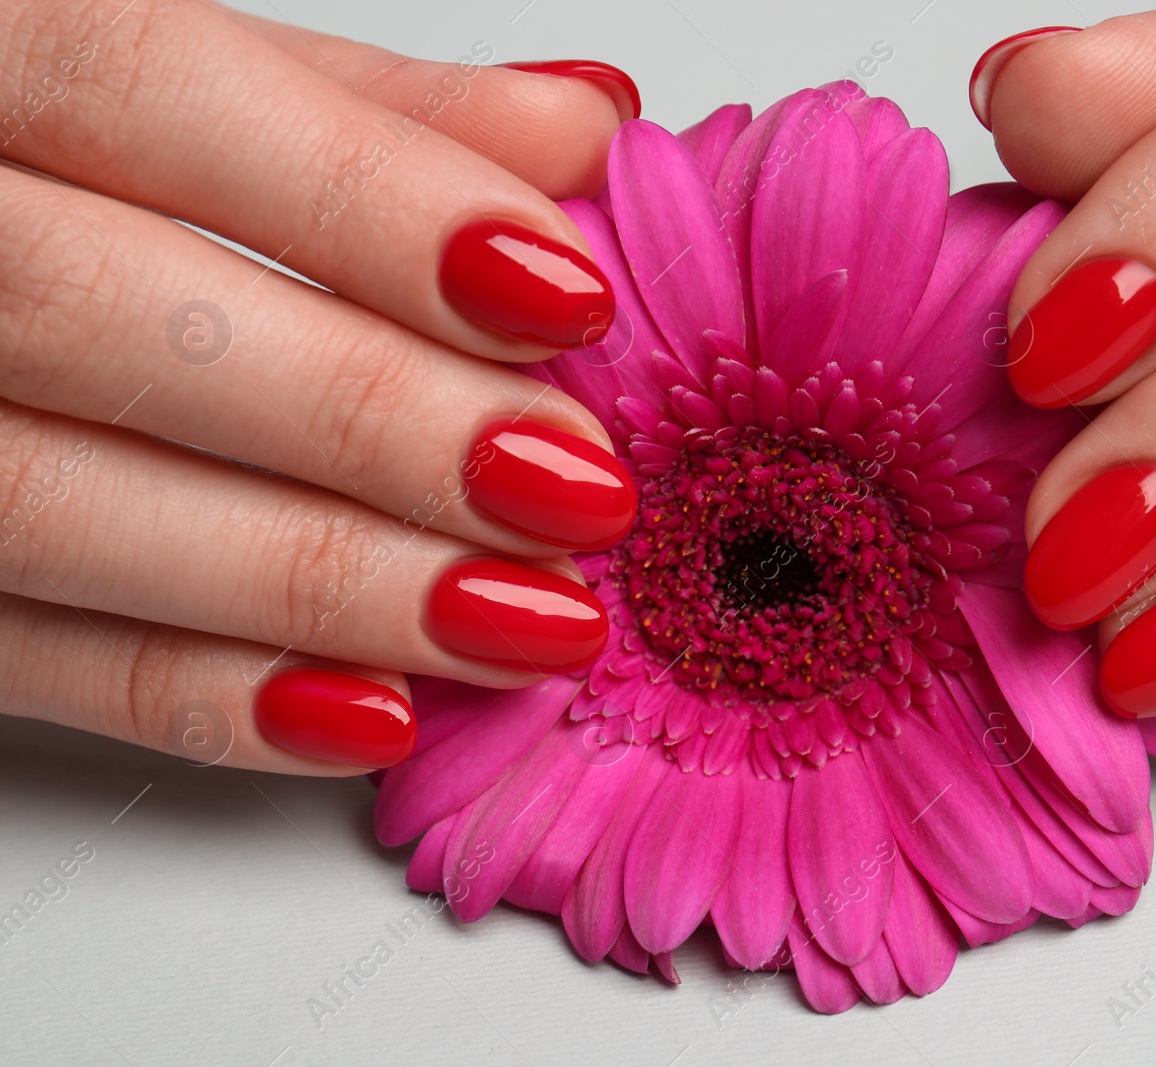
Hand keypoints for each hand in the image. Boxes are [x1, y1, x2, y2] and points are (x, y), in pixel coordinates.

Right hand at [0, 0, 640, 773]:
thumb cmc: (37, 138)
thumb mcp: (175, 79)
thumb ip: (366, 107)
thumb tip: (579, 138)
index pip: (154, 93)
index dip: (372, 209)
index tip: (564, 297)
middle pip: (108, 316)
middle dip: (370, 415)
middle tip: (570, 484)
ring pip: (60, 508)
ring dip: (321, 581)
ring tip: (520, 617)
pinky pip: (19, 656)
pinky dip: (198, 698)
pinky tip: (372, 710)